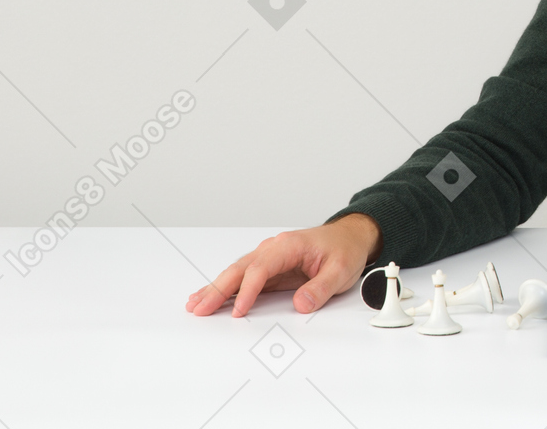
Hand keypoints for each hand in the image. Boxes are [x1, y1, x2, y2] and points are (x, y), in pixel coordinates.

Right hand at [185, 213, 381, 316]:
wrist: (351, 237)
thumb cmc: (345, 250)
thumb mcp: (342, 270)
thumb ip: (321, 288)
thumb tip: (301, 304)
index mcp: (290, 245)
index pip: (262, 267)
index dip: (249, 290)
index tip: (239, 310)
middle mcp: (275, 248)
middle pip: (241, 268)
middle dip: (219, 288)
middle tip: (199, 308)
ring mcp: (270, 257)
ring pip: (238, 272)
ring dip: (216, 288)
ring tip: (195, 304)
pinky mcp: (270, 268)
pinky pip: (244, 277)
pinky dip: (226, 288)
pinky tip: (210, 297)